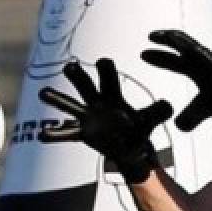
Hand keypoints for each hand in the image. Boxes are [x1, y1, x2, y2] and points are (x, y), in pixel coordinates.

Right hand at [38, 59, 172, 182]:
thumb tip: (169, 107)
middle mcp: (97, 102)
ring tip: (43, 92)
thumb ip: (158, 112)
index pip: (107, 76)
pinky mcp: (82, 132)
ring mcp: (87, 117)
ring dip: (56, 98)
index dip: (105, 69)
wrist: (130, 147)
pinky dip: (54, 134)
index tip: (104, 63)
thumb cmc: (138, 128)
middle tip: (70, 67)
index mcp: (113, 95)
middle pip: (84, 84)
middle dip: (78, 75)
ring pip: (69, 104)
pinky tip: (42, 135)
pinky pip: (65, 133)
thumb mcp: (150, 120)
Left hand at [141, 29, 211, 130]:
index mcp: (197, 70)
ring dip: (171, 39)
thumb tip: (178, 127)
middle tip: (149, 38)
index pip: (174, 62)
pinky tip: (172, 40)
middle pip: (178, 48)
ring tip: (155, 36)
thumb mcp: (203, 109)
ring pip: (186, 44)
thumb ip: (191, 116)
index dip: (159, 58)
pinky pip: (197, 50)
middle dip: (163, 43)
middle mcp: (201, 62)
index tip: (143, 55)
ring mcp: (208, 60)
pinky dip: (184, 44)